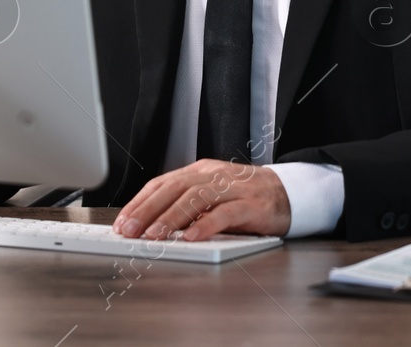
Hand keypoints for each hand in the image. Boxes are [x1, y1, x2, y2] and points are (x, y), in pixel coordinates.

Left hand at [114, 159, 290, 241]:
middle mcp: (213, 175)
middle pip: (174, 188)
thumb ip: (185, 205)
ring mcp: (233, 188)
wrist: (288, 193)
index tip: (122, 222)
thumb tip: (148, 225)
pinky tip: (192, 237)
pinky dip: (207, 225)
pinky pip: (226, 213)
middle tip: (129, 231)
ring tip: (154, 236)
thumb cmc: (244, 198)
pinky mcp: (252, 205)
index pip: (162, 183)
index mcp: (199, 172)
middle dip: (148, 211)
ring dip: (172, 218)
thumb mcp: (210, 196)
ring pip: (196, 199)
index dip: (139, 202)